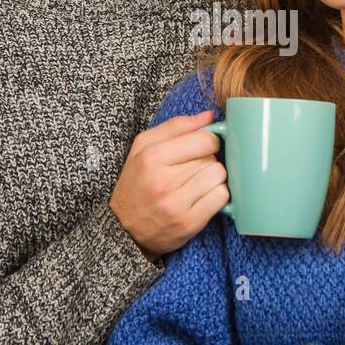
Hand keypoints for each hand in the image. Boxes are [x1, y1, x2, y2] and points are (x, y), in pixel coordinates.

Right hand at [110, 110, 229, 258]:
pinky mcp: (188, 224)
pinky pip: (221, 198)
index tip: (203, 146)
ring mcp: (176, 205)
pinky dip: (217, 195)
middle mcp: (163, 181)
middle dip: (208, 159)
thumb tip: (209, 116)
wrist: (123, 228)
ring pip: (219, 177)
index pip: (204, 139)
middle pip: (212, 158)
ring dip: (214, 178)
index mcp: (151, 157)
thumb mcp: (143, 147)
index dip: (209, 140)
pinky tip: (203, 196)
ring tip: (198, 182)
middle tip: (194, 167)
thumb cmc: (136, 182)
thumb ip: (176, 127)